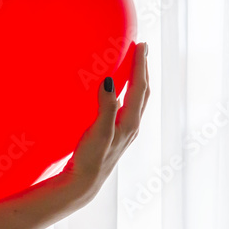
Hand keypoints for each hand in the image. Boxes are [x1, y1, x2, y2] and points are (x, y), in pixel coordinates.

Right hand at [61, 41, 150, 200]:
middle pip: (143, 92)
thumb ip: (105, 106)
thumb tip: (108, 81)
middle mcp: (131, 126)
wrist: (84, 183)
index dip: (140, 65)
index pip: (139, 87)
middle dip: (143, 69)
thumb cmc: (90, 159)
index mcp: (130, 122)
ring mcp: (124, 132)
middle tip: (141, 49)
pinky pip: (127, 108)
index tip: (139, 44)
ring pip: (137, 101)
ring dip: (137, 81)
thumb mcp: (98, 132)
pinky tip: (117, 94)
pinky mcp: (115, 136)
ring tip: (133, 66)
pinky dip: (127, 94)